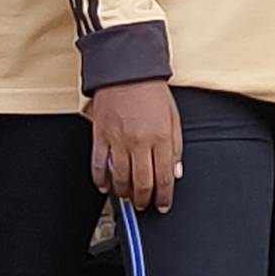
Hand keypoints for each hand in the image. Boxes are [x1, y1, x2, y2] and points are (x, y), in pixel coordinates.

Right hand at [88, 76, 184, 211]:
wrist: (126, 70)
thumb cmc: (150, 91)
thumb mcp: (173, 117)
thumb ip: (176, 147)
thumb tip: (176, 172)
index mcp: (160, 137)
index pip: (164, 177)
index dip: (164, 196)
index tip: (163, 204)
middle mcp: (139, 142)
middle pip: (142, 183)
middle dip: (145, 200)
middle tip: (145, 205)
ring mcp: (117, 141)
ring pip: (120, 179)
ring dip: (125, 193)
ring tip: (129, 198)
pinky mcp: (100, 136)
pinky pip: (98, 165)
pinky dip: (101, 180)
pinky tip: (106, 187)